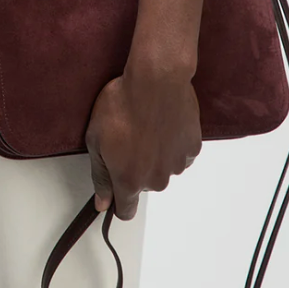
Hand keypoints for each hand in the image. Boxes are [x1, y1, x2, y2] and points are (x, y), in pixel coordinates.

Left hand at [85, 64, 202, 220]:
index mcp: (129, 179)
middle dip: (136, 167)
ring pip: (163, 168)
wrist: (155, 79)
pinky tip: (164, 122)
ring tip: (146, 124)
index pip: (125, 210)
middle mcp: (156, 179)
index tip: (115, 189)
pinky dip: (173, 142)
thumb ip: (100, 175)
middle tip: (128, 136)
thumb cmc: (122, 105)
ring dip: (156, 154)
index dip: (118, 202)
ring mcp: (176, 164)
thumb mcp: (96, 138)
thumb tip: (102, 203)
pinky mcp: (192, 147)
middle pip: (144, 184)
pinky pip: (180, 153)